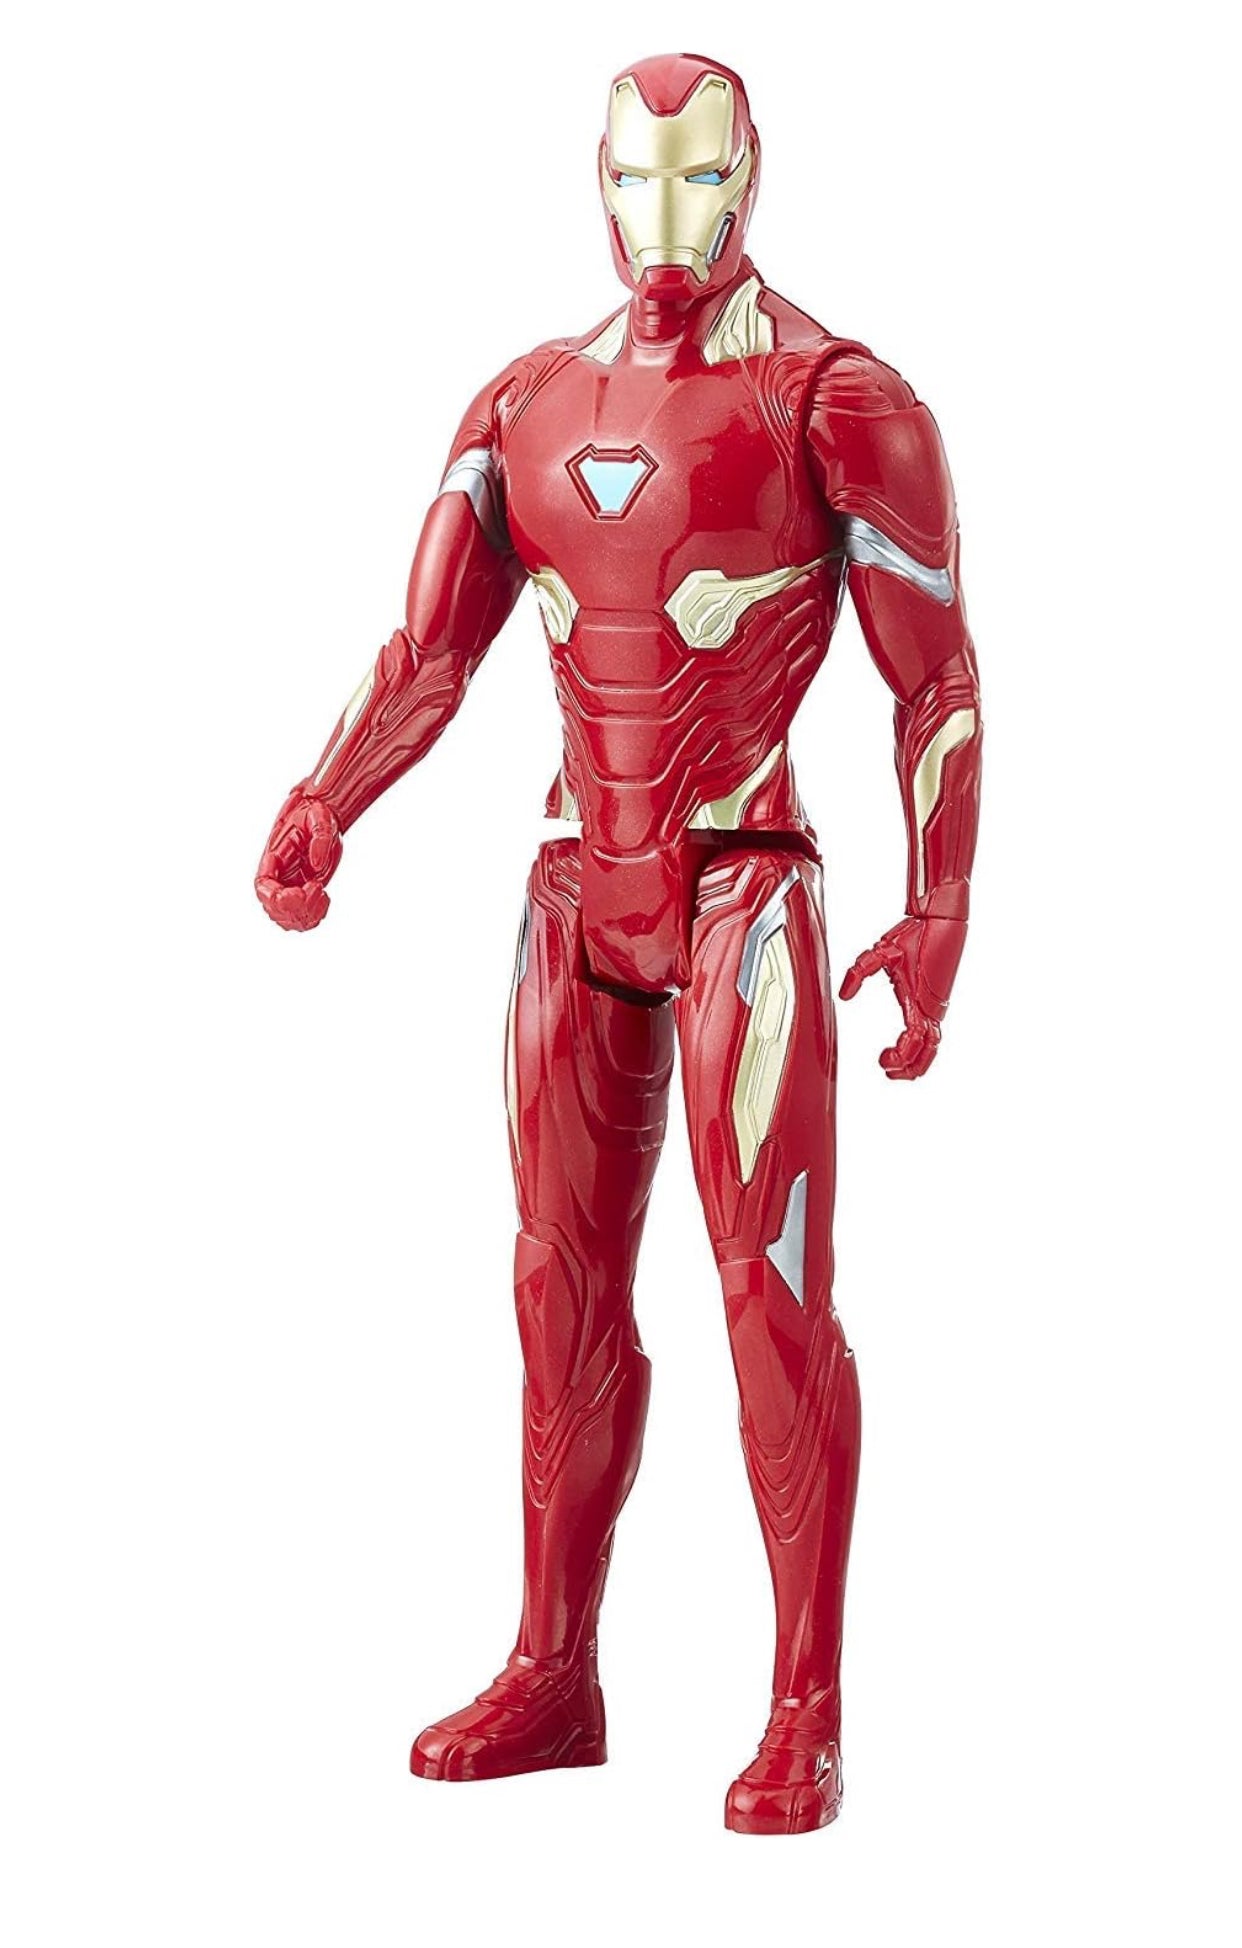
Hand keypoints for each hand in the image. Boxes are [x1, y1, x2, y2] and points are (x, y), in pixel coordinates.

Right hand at [255, 787, 342, 930]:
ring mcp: (290, 887)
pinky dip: (314, 917)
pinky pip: (301, 918)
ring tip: (322, 895)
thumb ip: (320, 839)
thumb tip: (316, 865)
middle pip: (273, 908)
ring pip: (286, 918)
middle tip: (317, 888)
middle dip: (295, 908)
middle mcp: (279, 876)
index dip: (275, 898)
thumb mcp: (320, 819)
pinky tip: (325, 899)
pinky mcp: (303, 892)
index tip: (299, 893)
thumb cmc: (317, 815)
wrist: (324, 818)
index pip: (263, 887)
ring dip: (305, 916)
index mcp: (274, 858)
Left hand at [840, 915, 965, 1079]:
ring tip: (898, 1064)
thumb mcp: (881, 952)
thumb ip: (859, 973)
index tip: (883, 1061)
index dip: (899, 1057)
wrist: (943, 918)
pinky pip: (935, 1029)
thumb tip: (844, 995)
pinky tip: (909, 1040)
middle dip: (911, 1068)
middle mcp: (932, 1007)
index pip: (913, 1042)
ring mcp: (938, 1004)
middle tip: (889, 1072)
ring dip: (918, 1058)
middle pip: (928, 1052)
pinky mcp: (939, 998)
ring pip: (934, 1044)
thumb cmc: (917, 933)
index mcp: (918, 1000)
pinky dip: (923, 1042)